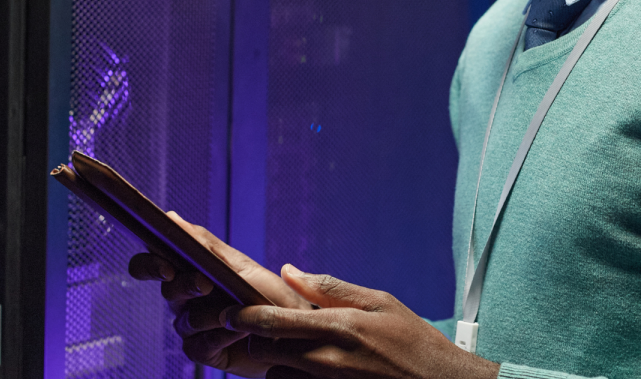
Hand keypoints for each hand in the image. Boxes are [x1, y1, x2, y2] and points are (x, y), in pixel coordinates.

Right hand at [126, 212, 309, 376]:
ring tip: (238, 313)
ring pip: (184, 319)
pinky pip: (196, 345)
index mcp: (192, 272)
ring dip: (212, 315)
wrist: (295, 332)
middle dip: (183, 286)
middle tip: (205, 284)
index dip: (150, 263)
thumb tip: (171, 217)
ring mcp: (193, 327)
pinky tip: (238, 333)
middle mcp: (187, 299)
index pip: (154, 262)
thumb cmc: (271, 295)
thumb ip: (205, 245)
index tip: (166, 266)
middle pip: (167, 290)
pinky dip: (219, 338)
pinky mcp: (202, 350)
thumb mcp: (241, 266)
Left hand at [225, 264, 499, 378]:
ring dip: (269, 362)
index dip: (243, 317)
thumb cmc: (414, 341)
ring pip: (277, 373)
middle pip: (267, 351)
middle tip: (241, 329)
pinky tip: (298, 367)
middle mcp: (329, 359)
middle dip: (250, 340)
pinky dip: (289, 376)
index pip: (276, 322)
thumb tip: (287, 271)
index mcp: (339, 327)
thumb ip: (329, 288)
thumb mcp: (379, 302)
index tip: (225, 310)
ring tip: (272, 349)